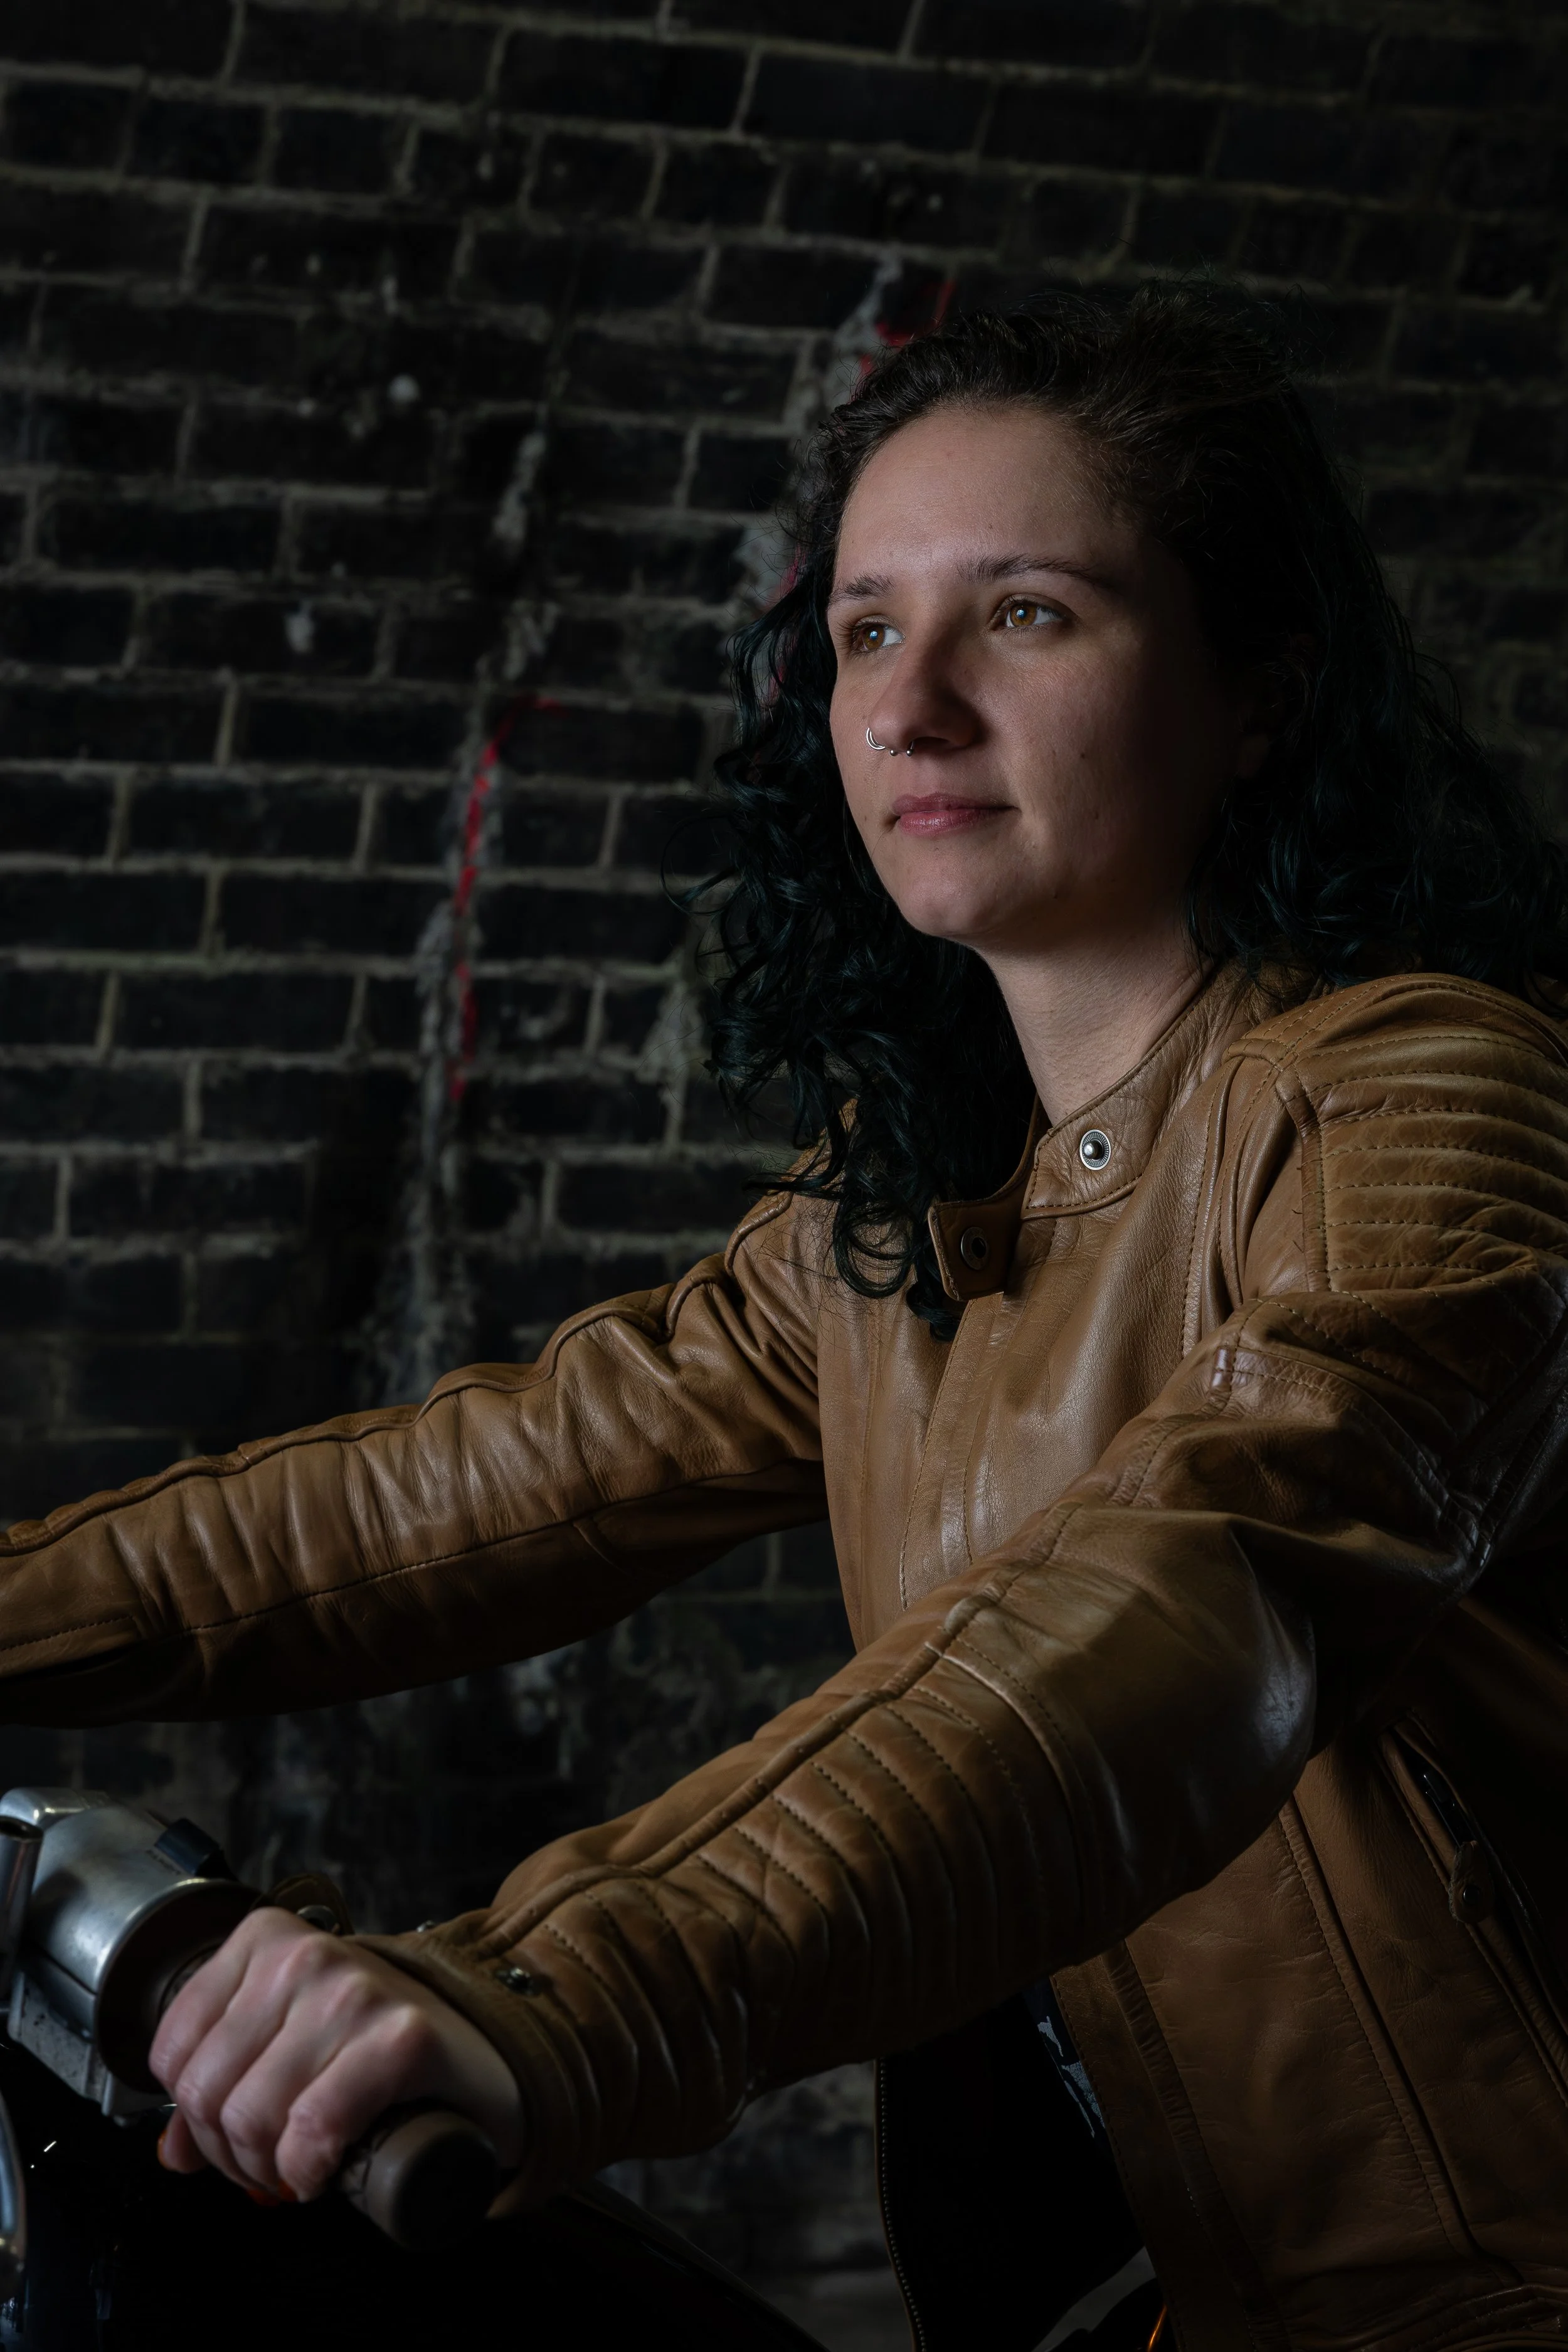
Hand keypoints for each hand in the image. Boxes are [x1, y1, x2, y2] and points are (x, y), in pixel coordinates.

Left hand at [150, 1907, 524, 2200]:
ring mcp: (355, 1990)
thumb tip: (171, 2150)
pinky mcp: (401, 2037)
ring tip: (299, 2165)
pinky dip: (308, 2171)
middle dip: (230, 2153)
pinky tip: (325, 2170)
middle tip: (268, 2162)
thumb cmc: (375, 2049)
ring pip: (252, 2117)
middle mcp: (305, 1953)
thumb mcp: (287, 2043)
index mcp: (265, 1940)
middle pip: (208, 2091)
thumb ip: (224, 2084)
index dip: (192, 2116)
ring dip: (269, 2170)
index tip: (231, 2131)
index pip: (173, 2051)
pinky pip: (313, 2132)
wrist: (479, 2050)